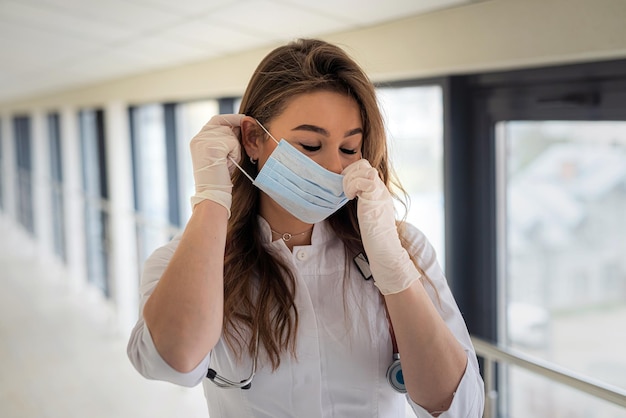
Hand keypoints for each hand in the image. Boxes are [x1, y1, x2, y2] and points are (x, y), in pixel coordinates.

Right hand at [189, 114, 242, 215]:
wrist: (212, 193)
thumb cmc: (219, 178)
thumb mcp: (221, 155)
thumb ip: (226, 140)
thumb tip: (242, 125)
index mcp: (198, 139)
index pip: (216, 120)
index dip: (231, 119)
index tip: (244, 119)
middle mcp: (199, 137)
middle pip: (224, 123)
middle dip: (237, 128)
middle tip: (247, 133)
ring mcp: (204, 141)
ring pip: (231, 134)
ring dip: (236, 148)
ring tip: (229, 162)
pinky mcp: (212, 146)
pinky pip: (233, 143)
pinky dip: (235, 154)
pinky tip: (228, 165)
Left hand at [342, 159, 419, 294]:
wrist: (384, 248)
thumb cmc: (373, 235)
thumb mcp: (367, 212)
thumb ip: (361, 201)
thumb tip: (346, 195)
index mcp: (379, 190)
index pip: (365, 167)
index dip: (352, 172)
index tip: (345, 187)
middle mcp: (381, 188)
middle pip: (363, 163)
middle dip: (349, 172)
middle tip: (345, 189)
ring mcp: (379, 192)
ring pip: (363, 168)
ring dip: (349, 180)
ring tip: (348, 195)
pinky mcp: (375, 198)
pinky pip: (362, 180)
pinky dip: (351, 186)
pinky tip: (350, 198)